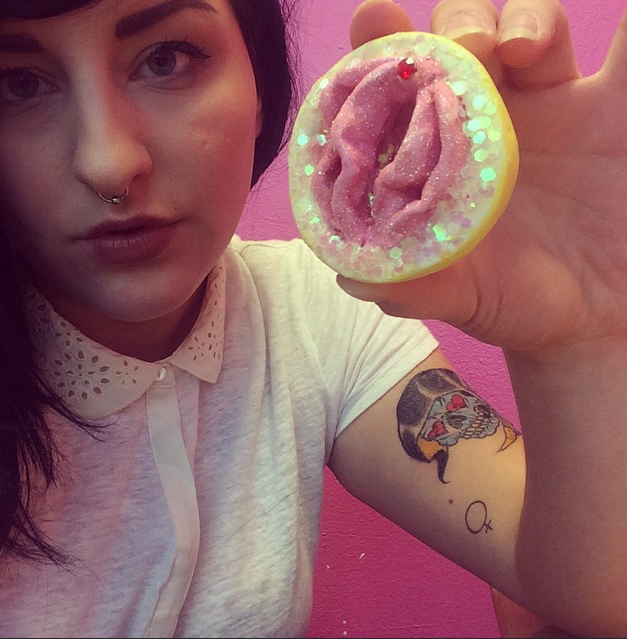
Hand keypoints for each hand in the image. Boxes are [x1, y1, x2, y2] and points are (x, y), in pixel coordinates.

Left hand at [339, 0, 626, 353]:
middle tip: (462, 49)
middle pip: (461, 38)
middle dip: (453, 25)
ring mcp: (551, 107)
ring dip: (522, 19)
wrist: (589, 319)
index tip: (370, 21)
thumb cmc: (513, 303)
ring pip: (529, 26)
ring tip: (516, 48)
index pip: (403, 88)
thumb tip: (352, 279)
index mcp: (439, 154)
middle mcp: (487, 120)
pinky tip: (620, 32)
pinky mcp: (615, 108)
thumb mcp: (460, 297)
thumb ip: (411, 287)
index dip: (383, 49)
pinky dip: (625, 36)